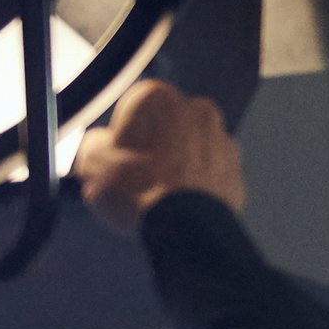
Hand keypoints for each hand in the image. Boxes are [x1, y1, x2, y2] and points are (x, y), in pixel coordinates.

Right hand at [76, 80, 246, 233]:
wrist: (188, 230)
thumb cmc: (137, 190)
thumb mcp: (92, 163)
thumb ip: (93, 144)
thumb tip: (101, 145)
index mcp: (158, 98)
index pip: (132, 109)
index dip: (121, 136)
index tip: (116, 159)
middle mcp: (197, 109)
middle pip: (166, 126)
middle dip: (153, 146)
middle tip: (137, 178)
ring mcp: (223, 140)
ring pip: (190, 148)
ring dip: (177, 164)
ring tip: (159, 195)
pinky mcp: (236, 170)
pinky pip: (209, 172)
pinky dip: (197, 183)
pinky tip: (181, 204)